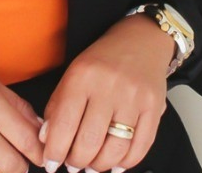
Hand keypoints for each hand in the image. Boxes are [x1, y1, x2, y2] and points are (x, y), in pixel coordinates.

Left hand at [40, 16, 173, 172]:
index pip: (64, 123)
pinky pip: (139, 148)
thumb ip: (58, 105)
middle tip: (72, 165)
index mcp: (82, 75)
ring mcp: (134, 98)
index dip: (55, 150)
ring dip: (99, 166)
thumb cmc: (103, 59)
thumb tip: (47, 139)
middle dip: (76, 162)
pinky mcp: (154, 108)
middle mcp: (108, 86)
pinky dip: (125, 163)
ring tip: (91, 165)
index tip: (50, 162)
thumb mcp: (73, 72)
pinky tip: (115, 163)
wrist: (141, 40)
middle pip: (89, 142)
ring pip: (114, 150)